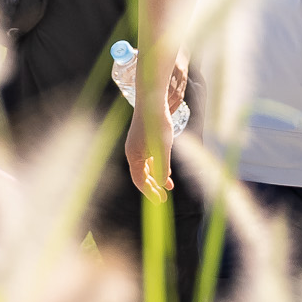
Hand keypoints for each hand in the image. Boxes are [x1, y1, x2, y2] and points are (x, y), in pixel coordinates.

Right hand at [123, 54, 187, 198]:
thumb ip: (161, 166)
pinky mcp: (144, 139)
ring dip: (156, 177)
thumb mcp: (163, 148)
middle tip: (163, 199)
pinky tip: (166, 170)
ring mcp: (137, 146)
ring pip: (146, 167)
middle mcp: (133, 152)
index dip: (149, 192)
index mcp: (134, 156)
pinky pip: (149, 158)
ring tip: (168, 187)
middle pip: (141, 176)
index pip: (139, 180)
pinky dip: (157, 166)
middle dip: (152, 187)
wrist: (153, 100)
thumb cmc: (157, 123)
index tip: (160, 201)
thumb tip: (160, 184)